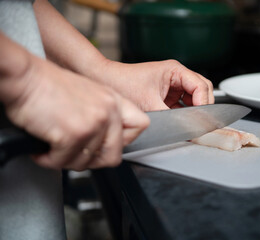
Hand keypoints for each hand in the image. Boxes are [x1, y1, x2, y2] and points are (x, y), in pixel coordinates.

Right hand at [3, 55, 148, 170]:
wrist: (24, 77)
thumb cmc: (49, 85)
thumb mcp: (88, 94)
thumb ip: (103, 114)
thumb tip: (103, 141)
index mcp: (114, 100)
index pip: (140, 126)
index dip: (124, 142)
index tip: (109, 146)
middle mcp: (108, 111)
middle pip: (114, 155)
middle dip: (91, 162)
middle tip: (75, 155)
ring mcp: (94, 123)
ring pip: (86, 163)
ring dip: (66, 160)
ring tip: (54, 147)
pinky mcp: (75, 134)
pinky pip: (64, 162)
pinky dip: (49, 160)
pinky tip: (43, 149)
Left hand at [96, 60, 213, 110]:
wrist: (106, 82)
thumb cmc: (123, 84)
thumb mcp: (150, 104)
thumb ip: (171, 116)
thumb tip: (186, 127)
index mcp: (175, 70)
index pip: (201, 86)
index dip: (204, 103)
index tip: (201, 117)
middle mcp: (176, 75)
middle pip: (202, 89)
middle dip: (202, 105)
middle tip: (199, 120)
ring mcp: (172, 84)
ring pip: (194, 96)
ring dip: (194, 109)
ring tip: (190, 121)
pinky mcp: (166, 93)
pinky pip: (183, 102)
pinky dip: (185, 111)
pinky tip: (180, 120)